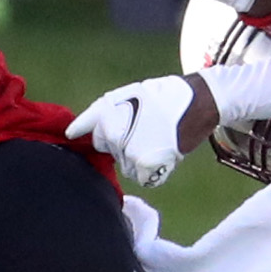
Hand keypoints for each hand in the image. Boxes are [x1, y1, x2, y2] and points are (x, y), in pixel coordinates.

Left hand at [68, 76, 198, 188]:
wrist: (199, 102)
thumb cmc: (167, 95)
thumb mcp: (130, 93)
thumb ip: (103, 111)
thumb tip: (74, 131)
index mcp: (108, 114)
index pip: (92, 134)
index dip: (84, 134)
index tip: (71, 137)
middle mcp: (114, 134)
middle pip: (111, 150)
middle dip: (123, 144)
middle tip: (147, 131)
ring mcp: (129, 152)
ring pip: (126, 166)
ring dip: (138, 159)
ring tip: (157, 141)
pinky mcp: (145, 166)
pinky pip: (142, 178)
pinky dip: (152, 172)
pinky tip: (163, 155)